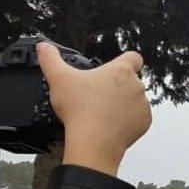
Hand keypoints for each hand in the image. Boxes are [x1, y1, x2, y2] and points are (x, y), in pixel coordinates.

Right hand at [37, 42, 149, 176]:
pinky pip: (138, 118)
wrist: (93, 142)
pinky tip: (110, 123)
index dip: (124, 60)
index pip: (133, 57)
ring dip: (122, 103)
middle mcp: (137, 86)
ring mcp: (143, 105)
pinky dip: (127, 120)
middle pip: (130, 80)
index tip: (113, 68)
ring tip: (101, 111)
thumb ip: (50, 59)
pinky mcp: (144, 122)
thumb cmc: (80, 110)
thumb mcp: (58, 78)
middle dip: (116, 86)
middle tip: (96, 95)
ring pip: (134, 100)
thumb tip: (44, 47)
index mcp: (121, 71)